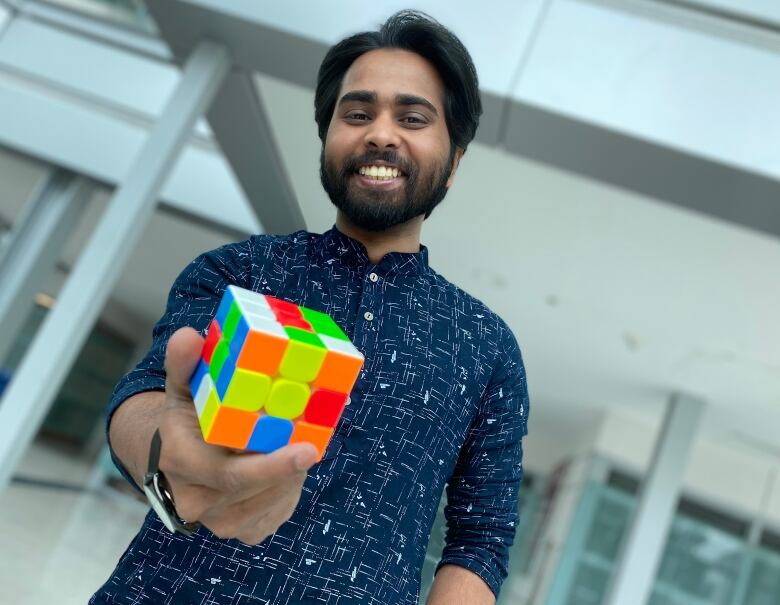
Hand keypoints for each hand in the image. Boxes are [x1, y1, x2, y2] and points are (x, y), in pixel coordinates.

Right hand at [156, 327, 317, 544]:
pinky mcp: (242, 531)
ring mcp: (219, 522)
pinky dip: (289, 489)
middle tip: (313, 447)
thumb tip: (188, 337)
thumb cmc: (187, 417)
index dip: (272, 466)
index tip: (307, 450)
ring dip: (291, 475)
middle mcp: (196, 500)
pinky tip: (290, 467)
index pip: (230, 474)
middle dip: (288, 468)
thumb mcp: (183, 387)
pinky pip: (276, 512)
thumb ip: (185, 364)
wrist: (174, 460)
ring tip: (298, 446)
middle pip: (256, 489)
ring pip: (271, 501)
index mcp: (182, 463)